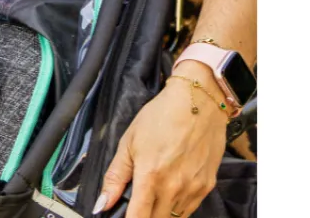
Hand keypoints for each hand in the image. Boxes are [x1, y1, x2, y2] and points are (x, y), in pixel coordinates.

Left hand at [94, 70, 228, 217]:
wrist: (197, 103)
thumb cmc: (160, 117)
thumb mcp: (128, 143)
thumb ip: (114, 177)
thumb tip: (102, 205)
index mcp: (150, 176)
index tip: (122, 216)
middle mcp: (174, 187)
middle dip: (143, 216)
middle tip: (135, 203)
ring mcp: (193, 189)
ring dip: (159, 213)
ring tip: (151, 198)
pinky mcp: (207, 186)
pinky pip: (190, 209)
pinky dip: (176, 208)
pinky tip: (168, 193)